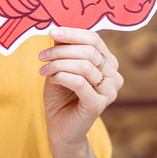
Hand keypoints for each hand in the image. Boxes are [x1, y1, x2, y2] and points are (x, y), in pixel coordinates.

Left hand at [38, 27, 122, 151]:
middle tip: (41, 56)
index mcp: (108, 63)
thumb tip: (58, 30)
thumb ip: (63, 49)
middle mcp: (115, 75)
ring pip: (83, 66)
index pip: (94, 39)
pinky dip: (62, 77)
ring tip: (43, 70)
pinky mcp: (99, 104)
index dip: (73, 33)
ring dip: (58, 64)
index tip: (52, 32)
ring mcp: (110, 91)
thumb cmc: (61, 95)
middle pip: (89, 51)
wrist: (60, 127)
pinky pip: (80, 82)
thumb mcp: (60, 67)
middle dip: (61, 51)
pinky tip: (51, 80)